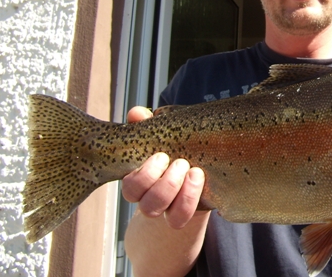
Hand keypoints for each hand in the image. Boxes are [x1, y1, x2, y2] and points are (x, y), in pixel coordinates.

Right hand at [121, 106, 206, 228]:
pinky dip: (188, 200)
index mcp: (139, 176)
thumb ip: (150, 123)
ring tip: (193, 171)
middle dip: (158, 180)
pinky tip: (198, 181)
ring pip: (155, 208)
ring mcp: (163, 207)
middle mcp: (146, 195)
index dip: (142, 174)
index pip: (130, 183)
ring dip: (172, 189)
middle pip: (139, 198)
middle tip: (179, 162)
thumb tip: (137, 114)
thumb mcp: (166, 133)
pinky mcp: (181, 214)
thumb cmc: (178, 149)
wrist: (201, 173)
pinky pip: (178, 218)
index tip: (162, 155)